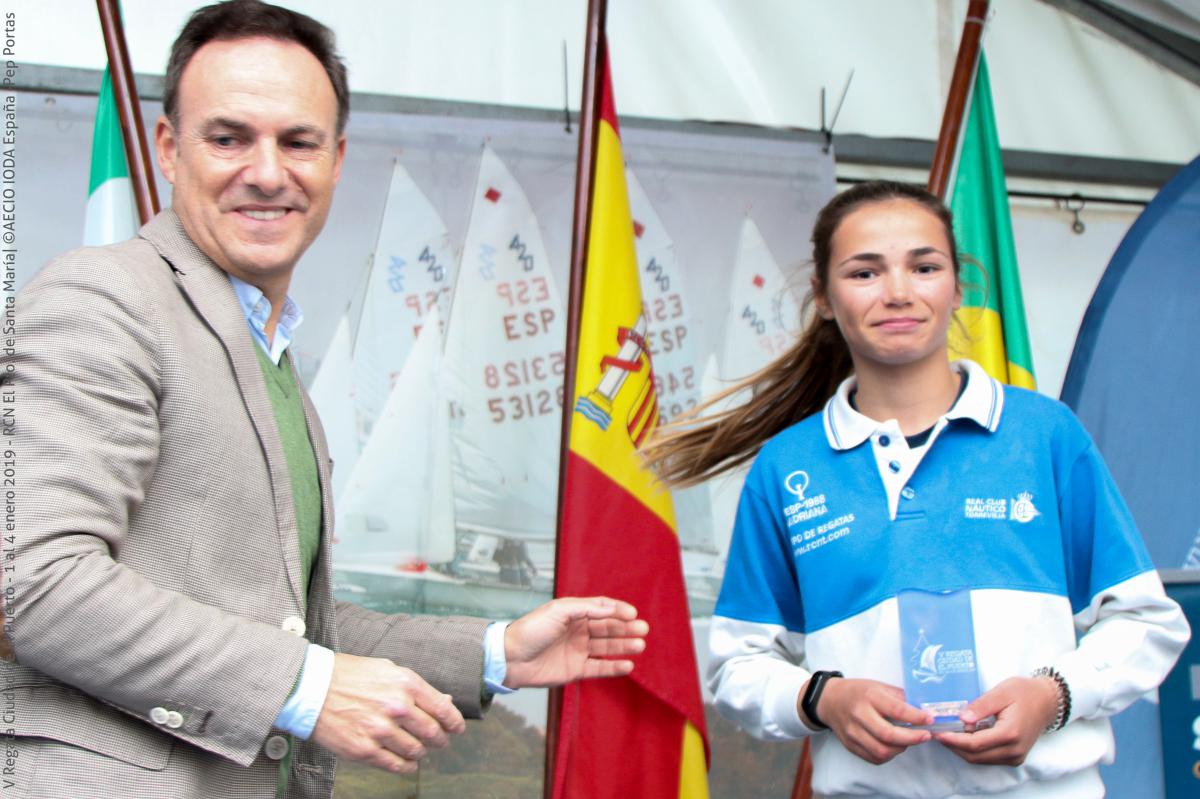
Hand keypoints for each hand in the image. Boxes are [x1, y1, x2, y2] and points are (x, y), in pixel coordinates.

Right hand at [311, 653, 465, 772]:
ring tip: (419, 749)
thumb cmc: (350, 675)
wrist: (312, 687)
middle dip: (441, 740)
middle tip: (440, 741)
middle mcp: (397, 707)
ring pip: (416, 751)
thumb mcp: (389, 670)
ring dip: (422, 753)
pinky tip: (407, 762)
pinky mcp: (364, 750)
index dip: (455, 723)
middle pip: (433, 733)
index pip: (443, 709)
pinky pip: (396, 765)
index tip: (457, 728)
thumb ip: (417, 688)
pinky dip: (406, 766)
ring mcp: (380, 730)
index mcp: (406, 683)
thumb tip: (444, 702)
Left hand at [503, 596, 647, 688]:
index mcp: (573, 613)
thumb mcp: (558, 610)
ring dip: (624, 646)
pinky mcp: (575, 670)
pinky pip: (599, 668)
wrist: (511, 658)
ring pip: (606, 647)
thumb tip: (610, 608)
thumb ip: (585, 608)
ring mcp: (578, 651)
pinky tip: (628, 665)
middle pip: (607, 628)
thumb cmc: (531, 630)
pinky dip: (614, 667)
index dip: (618, 610)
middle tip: (643, 629)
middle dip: (626, 628)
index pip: (601, 609)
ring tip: (640, 645)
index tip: (633, 613)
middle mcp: (578, 631)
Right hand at [807, 677, 932, 764]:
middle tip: (926, 736)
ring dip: (901, 748)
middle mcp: (859, 715)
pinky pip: (874, 758)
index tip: (930, 719)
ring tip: (908, 741)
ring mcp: (853, 732)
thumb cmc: (858, 691)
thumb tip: (922, 709)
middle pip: (888, 735)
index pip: (896, 710)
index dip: (916, 717)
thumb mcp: (878, 686)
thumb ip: (899, 697)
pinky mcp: (850, 745)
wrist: (830, 700)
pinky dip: (888, 755)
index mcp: (869, 696)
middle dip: (912, 738)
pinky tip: (894, 746)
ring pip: (881, 750)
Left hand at [934, 676, 1058, 765]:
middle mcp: (1014, 750)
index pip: (975, 744)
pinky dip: (974, 750)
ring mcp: (1016, 756)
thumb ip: (981, 706)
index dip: (954, 740)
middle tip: (938, 733)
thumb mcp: (1001, 692)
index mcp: (1010, 733)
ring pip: (981, 760)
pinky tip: (966, 736)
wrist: (1046, 701)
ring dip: (963, 749)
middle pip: (976, 755)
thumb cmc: (1024, 693)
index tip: (938, 733)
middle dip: (954, 746)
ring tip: (950, 733)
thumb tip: (962, 718)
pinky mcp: (1015, 757)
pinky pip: (989, 758)